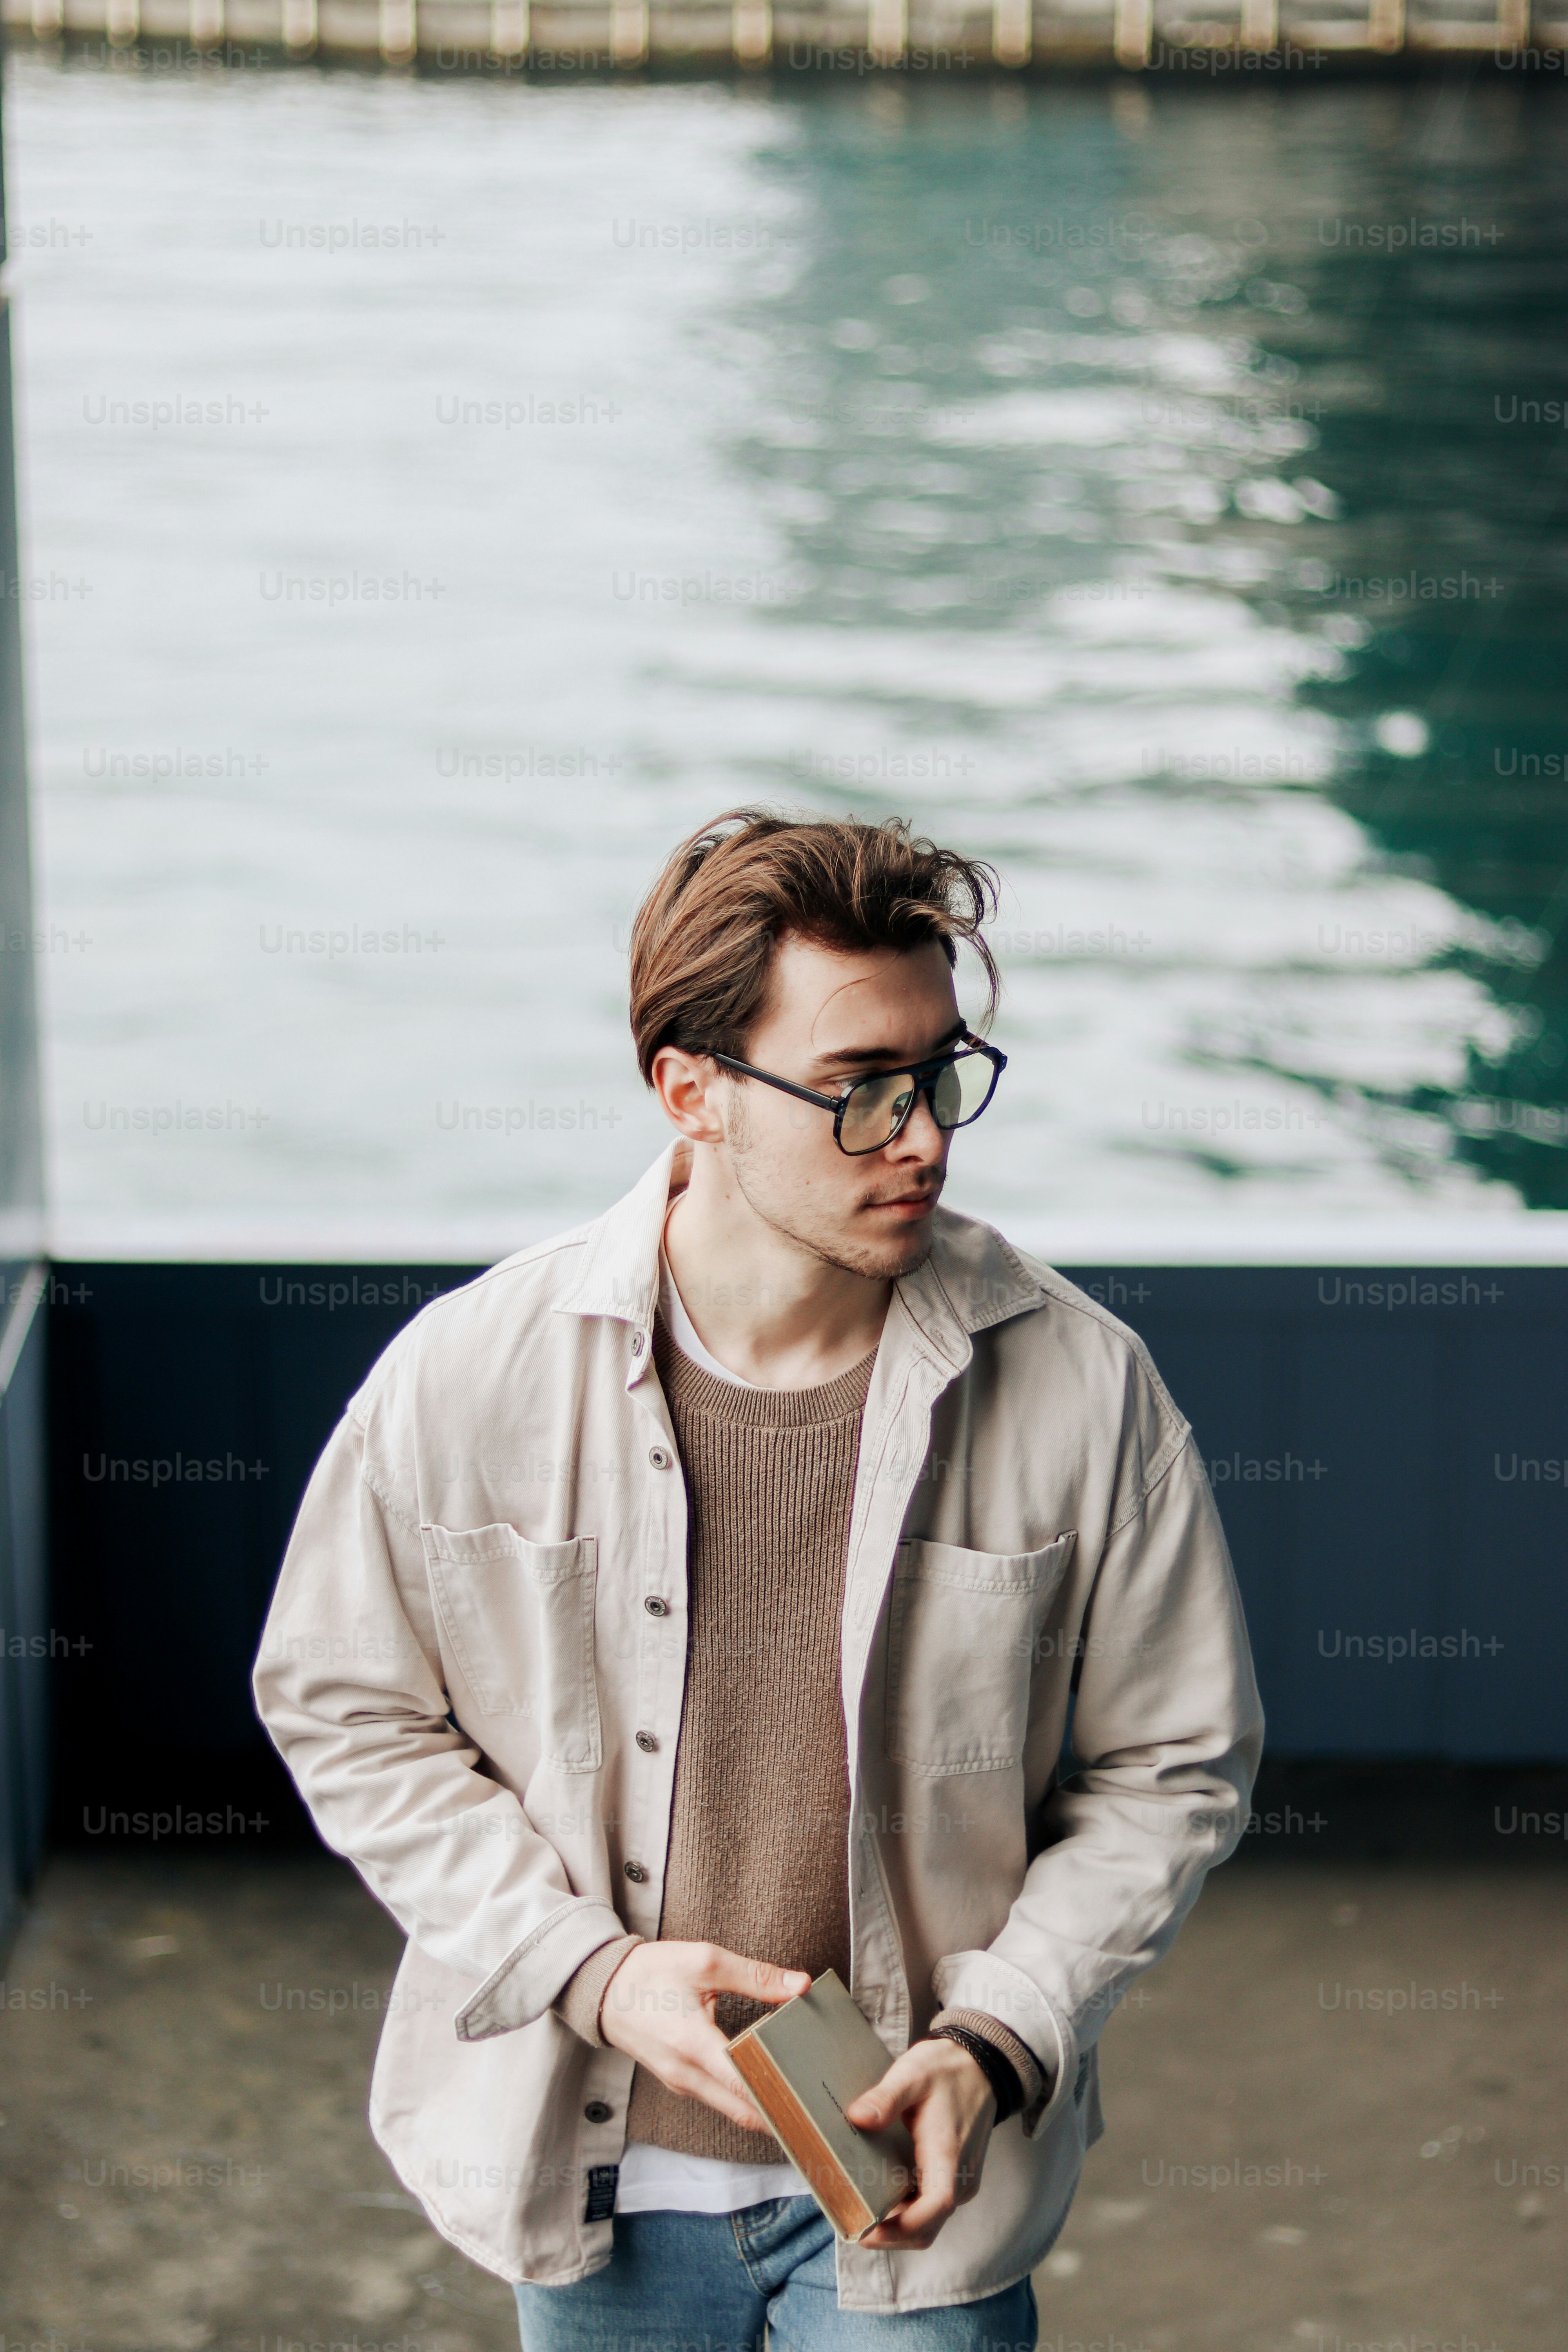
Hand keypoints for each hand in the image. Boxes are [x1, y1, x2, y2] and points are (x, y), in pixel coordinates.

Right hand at [598, 1941, 809, 2133]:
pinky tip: (767, 2081)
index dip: (782, 2097)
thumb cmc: (651, 1972)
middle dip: (781, 2112)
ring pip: (731, 2108)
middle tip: (819, 2106)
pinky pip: (717, 2098)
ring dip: (763, 2105)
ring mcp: (680, 2083)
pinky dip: (743, 2096)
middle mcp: (686, 2074)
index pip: (746, 2085)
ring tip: (802, 2094)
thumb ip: (755, 1976)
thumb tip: (800, 1985)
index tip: (814, 2101)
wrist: (603, 1988)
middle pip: (743, 2110)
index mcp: (693, 2044)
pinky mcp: (678, 2081)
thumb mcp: (704, 1962)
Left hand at [844, 2038, 996, 2250]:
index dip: (900, 2229)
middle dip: (890, 2235)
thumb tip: (858, 2117)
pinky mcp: (955, 2178)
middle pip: (926, 2227)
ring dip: (896, 2226)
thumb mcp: (913, 2073)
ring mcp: (960, 2181)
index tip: (865, 2233)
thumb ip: (886, 2097)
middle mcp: (960, 2178)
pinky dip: (906, 2213)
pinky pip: (930, 2208)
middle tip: (851, 2223)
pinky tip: (879, 2196)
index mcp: (950, 2156)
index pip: (933, 2208)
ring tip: (859, 2211)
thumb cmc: (947, 2070)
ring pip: (928, 2222)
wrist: (981, 2066)